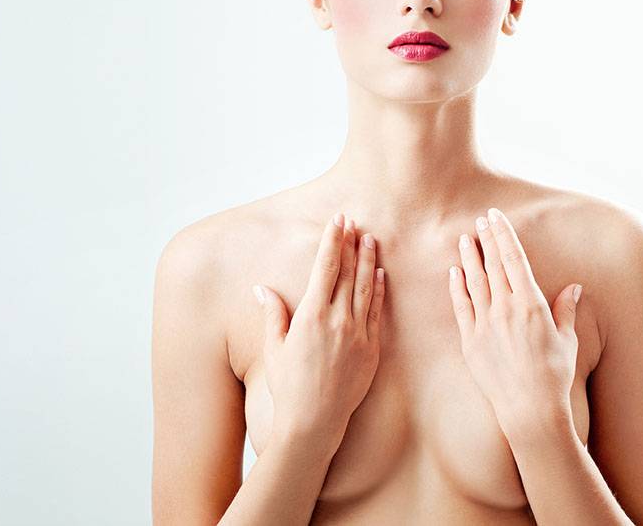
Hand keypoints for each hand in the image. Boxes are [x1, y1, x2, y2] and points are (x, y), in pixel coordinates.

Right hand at [254, 213, 386, 439]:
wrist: (314, 421)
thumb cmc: (288, 386)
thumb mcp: (273, 348)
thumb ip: (272, 314)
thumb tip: (262, 288)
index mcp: (311, 315)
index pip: (325, 267)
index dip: (332, 241)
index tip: (338, 221)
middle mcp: (337, 320)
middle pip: (348, 272)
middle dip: (351, 244)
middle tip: (355, 222)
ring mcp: (358, 334)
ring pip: (366, 288)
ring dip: (368, 261)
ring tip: (371, 240)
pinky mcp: (372, 349)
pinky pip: (377, 312)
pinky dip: (379, 290)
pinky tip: (381, 275)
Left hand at [448, 207, 581, 433]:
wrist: (530, 409)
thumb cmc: (554, 376)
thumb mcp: (567, 340)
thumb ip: (567, 310)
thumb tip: (575, 287)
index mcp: (532, 304)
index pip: (514, 259)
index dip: (503, 234)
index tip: (496, 216)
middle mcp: (506, 309)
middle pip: (493, 265)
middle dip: (486, 239)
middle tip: (479, 220)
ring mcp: (486, 324)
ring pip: (474, 282)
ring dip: (469, 258)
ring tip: (465, 239)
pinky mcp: (471, 342)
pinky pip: (461, 308)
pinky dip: (456, 288)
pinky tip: (453, 273)